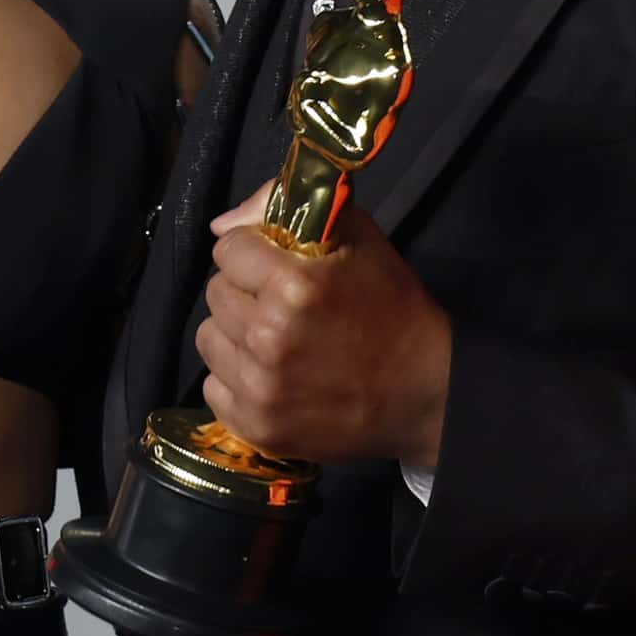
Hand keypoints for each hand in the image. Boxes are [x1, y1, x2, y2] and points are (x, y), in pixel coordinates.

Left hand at [197, 187, 451, 467]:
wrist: (426, 391)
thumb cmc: (394, 308)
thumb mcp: (358, 237)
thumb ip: (287, 209)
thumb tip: (222, 225)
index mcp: (293, 286)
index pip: (228, 249)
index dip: (253, 251)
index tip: (276, 264)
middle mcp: (268, 337)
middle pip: (216, 293)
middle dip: (245, 291)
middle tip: (282, 304)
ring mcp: (260, 388)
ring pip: (209, 339)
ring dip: (236, 334)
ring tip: (276, 341)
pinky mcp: (258, 426)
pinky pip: (213, 388)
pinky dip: (236, 380)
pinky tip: (274, 375)